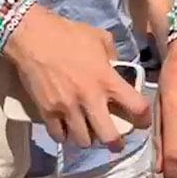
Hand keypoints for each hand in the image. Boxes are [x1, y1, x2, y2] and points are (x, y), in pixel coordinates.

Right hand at [6, 6, 151, 150]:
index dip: (144, 119)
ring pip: (82, 140)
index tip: (142, 122)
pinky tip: (66, 130)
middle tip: (115, 143)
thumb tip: (114, 67)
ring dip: (88, 140)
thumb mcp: (100, 37)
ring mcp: (67, 108)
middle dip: (115, 143)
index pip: (136, 107)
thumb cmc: (68, 34)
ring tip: (88, 136)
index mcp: (108, 80)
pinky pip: (58, 135)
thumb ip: (112, 56)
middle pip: (109, 135)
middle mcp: (90, 99)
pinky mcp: (47, 111)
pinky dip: (64, 136)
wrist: (33, 38)